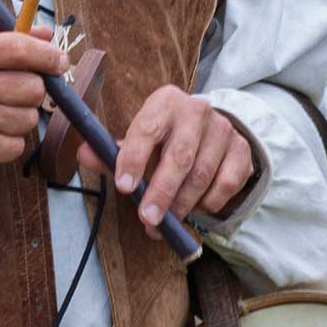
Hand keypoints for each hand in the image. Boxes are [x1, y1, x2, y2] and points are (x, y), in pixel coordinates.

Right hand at [0, 28, 66, 178]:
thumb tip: (47, 34)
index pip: (21, 49)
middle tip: (14, 92)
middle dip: (31, 91)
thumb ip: (6, 38)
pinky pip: (17, 145)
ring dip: (20, 118)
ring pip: (29, 119)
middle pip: (34, 88)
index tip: (58, 61)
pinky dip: (9, 142)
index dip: (48, 56)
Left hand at [81, 86, 253, 236]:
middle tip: (147, 218)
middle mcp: (197, 111)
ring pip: (202, 175)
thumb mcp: (136, 138)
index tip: (124, 187)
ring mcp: (223, 129)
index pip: (147, 130)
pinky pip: (226, 185)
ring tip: (163, 224)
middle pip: (179, 157)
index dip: (134, 159)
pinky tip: (193, 210)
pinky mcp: (242, 150)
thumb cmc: (163, 137)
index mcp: (165, 101)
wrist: (208, 129)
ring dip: (181, 205)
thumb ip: (111, 150)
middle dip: (161, 192)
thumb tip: (84, 154)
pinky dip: (208, 203)